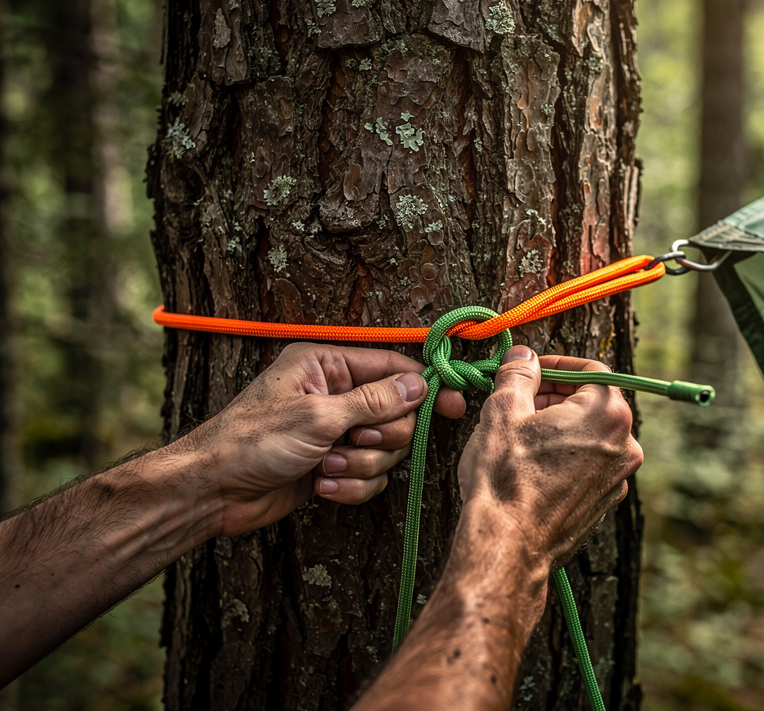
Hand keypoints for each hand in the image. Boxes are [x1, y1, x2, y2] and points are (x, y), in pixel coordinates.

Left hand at [173, 342, 465, 536]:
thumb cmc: (253, 442)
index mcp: (327, 365)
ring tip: (326, 466)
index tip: (455, 404)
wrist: (213, 492)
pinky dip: (351, 484)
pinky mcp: (333, 463)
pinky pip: (369, 474)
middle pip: (397, 413)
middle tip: (353, 442)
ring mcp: (335, 430)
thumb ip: (374, 401)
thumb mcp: (318, 416)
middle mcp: (335, 393)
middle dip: (380, 437)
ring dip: (361, 463)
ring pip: (386, 448)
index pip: (393, 368)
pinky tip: (321, 485)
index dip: (426, 386)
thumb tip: (419, 384)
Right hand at [457, 346, 642, 569]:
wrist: (507, 546)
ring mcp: (617, 479)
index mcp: (608, 414)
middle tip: (520, 401)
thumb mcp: (503, 411)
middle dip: (556, 396)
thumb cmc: (506, 477)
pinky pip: (588, 465)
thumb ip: (518, 374)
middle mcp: (625, 445)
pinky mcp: (604, 504)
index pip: (591, 369)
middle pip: (593, 403)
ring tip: (520, 435)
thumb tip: (524, 356)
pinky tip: (531, 466)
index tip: (530, 371)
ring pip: (590, 436)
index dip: (556, 364)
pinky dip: (565, 456)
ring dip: (559, 427)